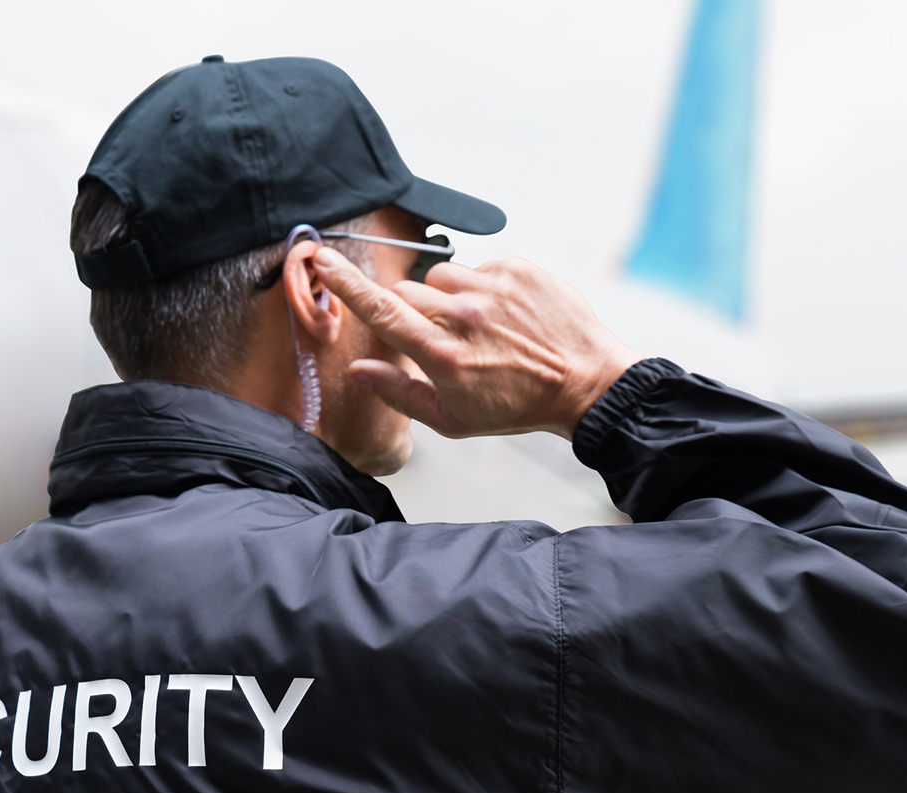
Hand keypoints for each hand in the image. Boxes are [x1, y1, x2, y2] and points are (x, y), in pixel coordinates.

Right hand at [314, 249, 642, 439]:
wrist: (584, 384)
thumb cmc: (516, 406)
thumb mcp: (451, 419)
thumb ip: (398, 392)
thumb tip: (359, 371)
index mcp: (442, 355)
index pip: (381, 310)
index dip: (346, 284)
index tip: (322, 258)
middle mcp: (465, 316)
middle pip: (406, 293)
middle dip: (412, 312)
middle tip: (440, 337)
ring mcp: (493, 288)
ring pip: (440, 277)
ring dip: (447, 297)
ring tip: (476, 326)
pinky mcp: (518, 269)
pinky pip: (478, 267)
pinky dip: (482, 288)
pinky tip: (503, 315)